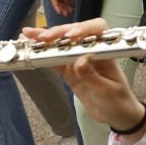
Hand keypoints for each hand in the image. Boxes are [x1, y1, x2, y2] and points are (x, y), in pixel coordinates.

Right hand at [26, 19, 145, 132]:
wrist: (117, 115)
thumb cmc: (118, 102)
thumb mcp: (106, 91)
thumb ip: (92, 76)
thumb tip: (79, 60)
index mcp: (106, 51)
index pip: (96, 30)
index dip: (83, 29)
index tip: (70, 36)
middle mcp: (91, 50)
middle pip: (74, 34)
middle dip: (58, 33)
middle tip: (41, 37)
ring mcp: (79, 59)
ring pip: (61, 45)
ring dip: (45, 40)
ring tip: (27, 35)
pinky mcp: (69, 70)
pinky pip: (55, 60)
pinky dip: (43, 55)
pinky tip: (31, 49)